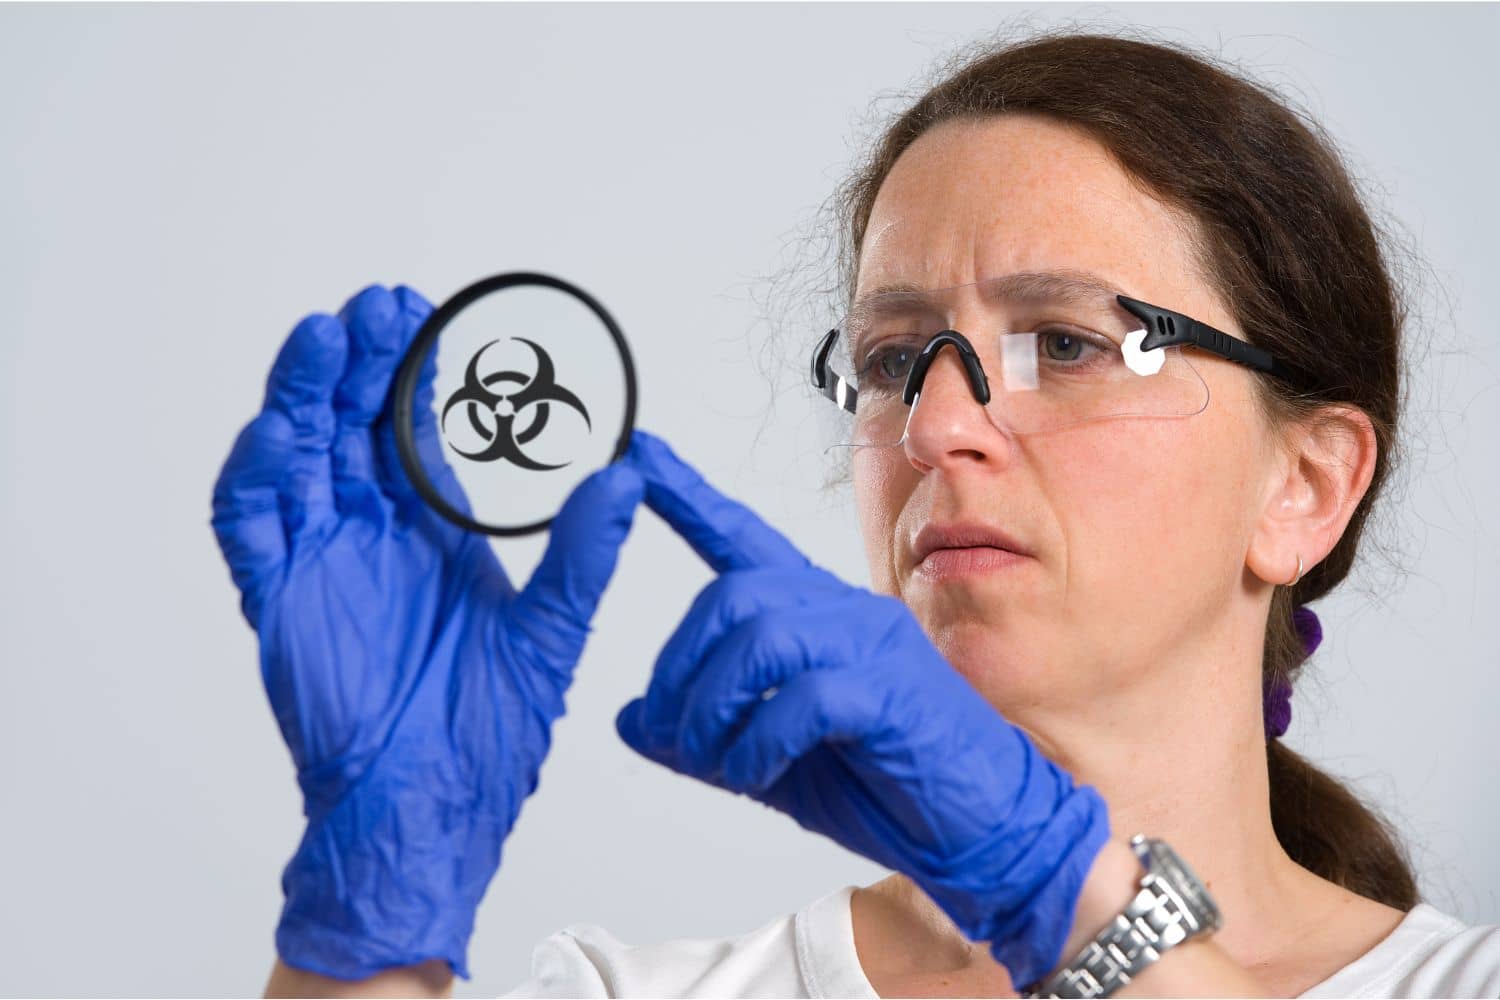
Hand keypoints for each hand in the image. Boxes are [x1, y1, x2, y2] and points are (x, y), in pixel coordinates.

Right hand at [210, 285, 645, 980]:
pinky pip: (252, 530)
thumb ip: (582, 552)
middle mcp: (373, 534)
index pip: (415, 429)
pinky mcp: (280, 604)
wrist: (436, 805)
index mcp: (435, 531)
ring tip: (327, 338)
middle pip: (351, 425)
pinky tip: (277, 433)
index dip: (416, 370)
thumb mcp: (552, 630)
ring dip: (305, 396)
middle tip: (379, 307)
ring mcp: (322, 563)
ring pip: (297, 458)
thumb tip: (628, 476)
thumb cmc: (488, 728)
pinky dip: (255, 479)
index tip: (427, 311)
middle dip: (361, 363)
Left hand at [615, 435, 1112, 990]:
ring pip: (763, 636)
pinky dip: (762, 740)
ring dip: (716, 706)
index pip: (744, 539)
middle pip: (735, 595)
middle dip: (682, 667)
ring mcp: (875, 646)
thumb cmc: (886, 784)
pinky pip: (806, 697)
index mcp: (817, 616)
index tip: (642, 456)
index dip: (689, 496)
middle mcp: (846, 613)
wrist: (983, 826)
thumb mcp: (772, 760)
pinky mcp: (895, 692)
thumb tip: (628, 721)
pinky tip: (758, 771)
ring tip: (716, 759)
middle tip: (673, 733)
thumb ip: (705, 735)